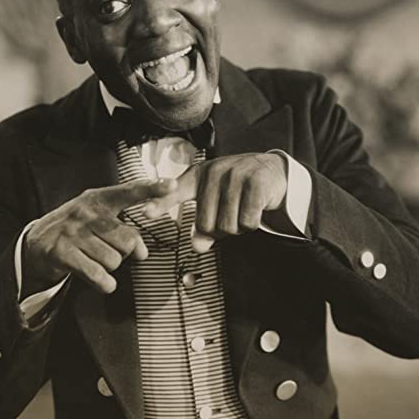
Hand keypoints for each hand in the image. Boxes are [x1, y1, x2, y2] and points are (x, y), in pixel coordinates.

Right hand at [23, 177, 177, 294]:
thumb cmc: (76, 231)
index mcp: (98, 199)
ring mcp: (72, 232)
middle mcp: (85, 212)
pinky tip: (101, 281)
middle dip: (124, 253)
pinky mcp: (62, 253)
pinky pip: (98, 275)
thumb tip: (142, 252)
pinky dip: (104, 283)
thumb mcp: (97, 219)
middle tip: (109, 251)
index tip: (172, 186)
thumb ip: (124, 229)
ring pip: (114, 261)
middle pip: (128, 241)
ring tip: (95, 261)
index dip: (152, 188)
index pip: (129, 192)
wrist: (35, 244)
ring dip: (110, 268)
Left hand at [142, 153, 286, 252]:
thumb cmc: (237, 190)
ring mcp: (235, 176)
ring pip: (228, 227)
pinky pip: (248, 222)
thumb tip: (198, 247)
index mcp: (197, 176)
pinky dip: (253, 223)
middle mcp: (214, 173)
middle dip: (219, 230)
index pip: (175, 192)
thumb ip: (202, 226)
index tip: (146, 213)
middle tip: (229, 215)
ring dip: (238, 227)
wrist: (272, 172)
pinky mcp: (256, 183)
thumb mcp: (215, 202)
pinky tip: (255, 209)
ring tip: (242, 210)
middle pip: (206, 225)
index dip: (160, 203)